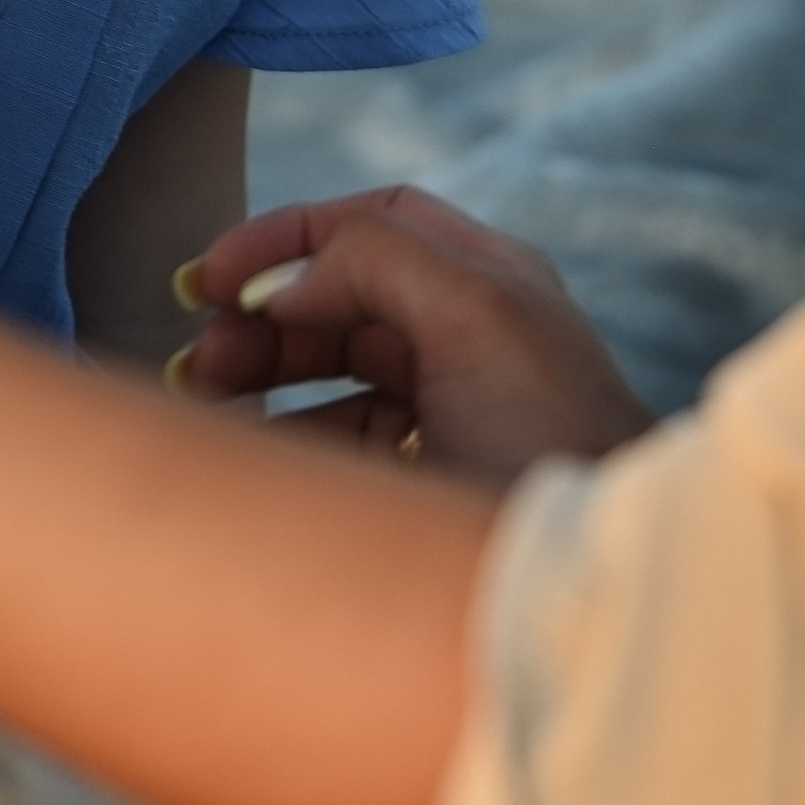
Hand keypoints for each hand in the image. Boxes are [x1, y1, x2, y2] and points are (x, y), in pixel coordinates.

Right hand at [173, 182, 655, 480]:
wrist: (604, 583)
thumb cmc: (555, 441)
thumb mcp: (476, 317)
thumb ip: (376, 260)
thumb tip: (285, 282)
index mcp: (487, 278)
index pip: (370, 221)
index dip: (284, 237)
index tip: (209, 279)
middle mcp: (470, 331)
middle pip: (341, 293)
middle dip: (262, 313)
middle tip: (200, 356)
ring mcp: (454, 406)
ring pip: (337, 366)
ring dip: (266, 371)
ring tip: (205, 397)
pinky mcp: (437, 476)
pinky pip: (348, 436)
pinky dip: (294, 435)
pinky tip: (256, 455)